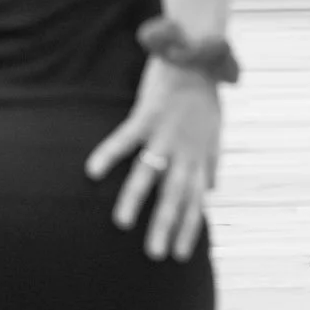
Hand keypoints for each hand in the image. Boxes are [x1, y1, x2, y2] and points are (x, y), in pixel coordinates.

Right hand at [86, 58, 223, 261]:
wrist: (199, 55)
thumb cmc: (204, 95)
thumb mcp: (216, 132)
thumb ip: (212, 162)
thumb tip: (212, 189)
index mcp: (200, 155)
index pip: (196, 199)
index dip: (189, 227)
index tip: (181, 255)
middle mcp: (186, 149)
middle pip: (175, 193)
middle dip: (166, 225)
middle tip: (156, 255)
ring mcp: (167, 132)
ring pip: (150, 172)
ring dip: (136, 198)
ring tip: (122, 223)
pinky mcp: (149, 113)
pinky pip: (127, 137)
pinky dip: (110, 153)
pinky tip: (93, 171)